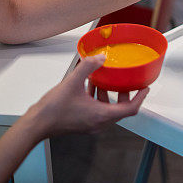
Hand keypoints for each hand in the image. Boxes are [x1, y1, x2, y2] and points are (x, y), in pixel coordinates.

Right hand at [30, 54, 148, 136]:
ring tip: (108, 81)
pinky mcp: (83, 124)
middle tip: (128, 82)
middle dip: (126, 94)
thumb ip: (88, 67)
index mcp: (101, 115)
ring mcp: (91, 125)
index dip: (140, 98)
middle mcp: (99, 123)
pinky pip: (98, 111)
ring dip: (111, 96)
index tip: (145, 88)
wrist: (36, 124)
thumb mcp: (72, 82)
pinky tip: (91, 86)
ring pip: (109, 110)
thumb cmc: (53, 110)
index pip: (130, 109)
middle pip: (121, 110)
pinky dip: (99, 99)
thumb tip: (100, 57)